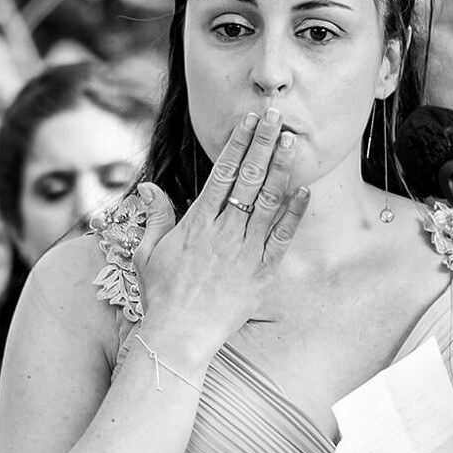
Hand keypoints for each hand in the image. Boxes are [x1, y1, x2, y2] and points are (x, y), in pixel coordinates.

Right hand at [134, 107, 311, 366]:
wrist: (179, 336)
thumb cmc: (160, 297)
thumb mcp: (147, 253)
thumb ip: (155, 217)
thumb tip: (149, 187)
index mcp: (197, 223)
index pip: (221, 173)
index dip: (237, 144)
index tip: (248, 121)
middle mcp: (223, 231)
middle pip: (248, 178)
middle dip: (263, 144)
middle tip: (277, 116)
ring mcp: (245, 251)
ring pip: (267, 202)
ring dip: (281, 169)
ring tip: (293, 141)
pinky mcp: (261, 273)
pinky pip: (281, 238)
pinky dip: (294, 214)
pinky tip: (304, 191)